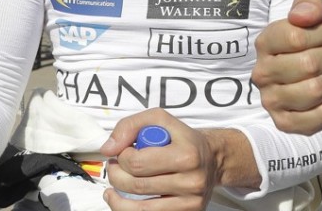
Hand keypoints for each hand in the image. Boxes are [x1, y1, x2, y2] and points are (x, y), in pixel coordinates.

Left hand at [102, 108, 255, 209]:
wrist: (213, 160)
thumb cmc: (182, 140)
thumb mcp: (160, 120)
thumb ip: (131, 126)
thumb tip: (108, 148)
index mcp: (187, 155)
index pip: (137, 163)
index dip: (122, 156)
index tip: (125, 152)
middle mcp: (192, 181)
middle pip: (136, 185)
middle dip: (116, 175)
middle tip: (116, 167)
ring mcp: (190, 202)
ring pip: (138, 208)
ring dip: (117, 197)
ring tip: (114, 187)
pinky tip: (121, 201)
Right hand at [252, 0, 321, 135]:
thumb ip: (312, 3)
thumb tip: (299, 15)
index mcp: (266, 42)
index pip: (296, 36)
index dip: (320, 35)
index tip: (321, 37)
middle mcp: (262, 71)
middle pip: (308, 64)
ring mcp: (270, 100)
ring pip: (315, 91)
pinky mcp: (283, 123)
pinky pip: (318, 115)